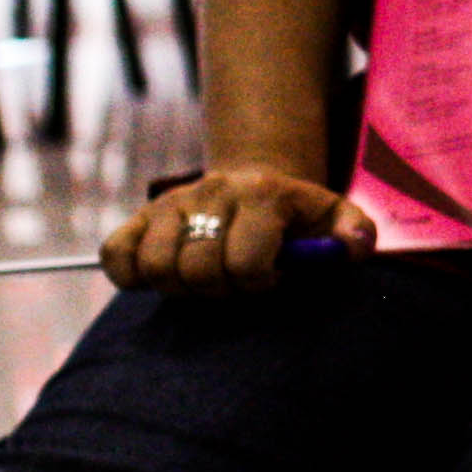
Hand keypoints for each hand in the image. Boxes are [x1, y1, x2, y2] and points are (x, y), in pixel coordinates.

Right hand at [102, 162, 376, 293]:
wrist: (260, 182)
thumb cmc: (300, 215)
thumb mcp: (337, 218)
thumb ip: (354, 234)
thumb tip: (352, 250)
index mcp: (264, 195)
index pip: (246, 262)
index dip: (258, 283)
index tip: (270, 277)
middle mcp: (212, 192)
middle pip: (198, 270)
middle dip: (221, 290)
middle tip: (236, 282)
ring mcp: (171, 203)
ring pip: (156, 267)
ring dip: (181, 287)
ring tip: (206, 279)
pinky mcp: (141, 215)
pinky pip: (116, 254)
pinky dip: (132, 276)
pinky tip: (164, 276)